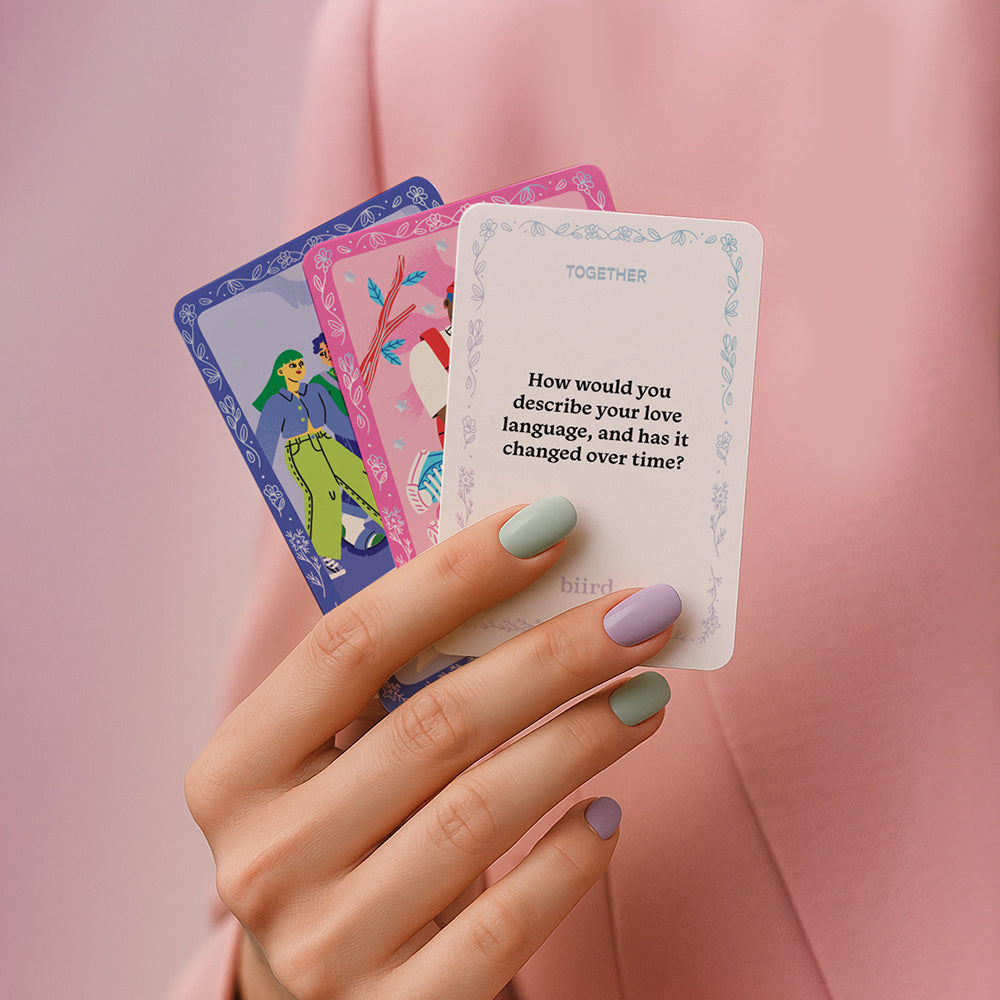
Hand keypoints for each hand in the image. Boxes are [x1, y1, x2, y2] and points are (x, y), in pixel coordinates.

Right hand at [185, 499, 679, 999]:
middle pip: (436, 722)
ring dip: (584, 739)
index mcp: (237, 769)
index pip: (349, 645)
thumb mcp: (333, 761)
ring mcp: (327, 944)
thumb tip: (522, 576)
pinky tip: (607, 814)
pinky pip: (505, 924)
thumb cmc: (343, 838)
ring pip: (482, 812)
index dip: (455, 575)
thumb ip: (391, 685)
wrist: (318, 998)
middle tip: (646, 610)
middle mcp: (266, 857)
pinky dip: (568, 861)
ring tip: (650, 694)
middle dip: (556, 653)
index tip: (552, 524)